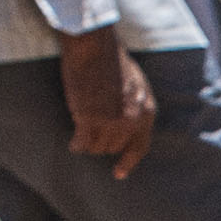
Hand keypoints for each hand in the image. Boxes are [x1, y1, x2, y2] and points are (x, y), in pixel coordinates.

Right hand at [56, 28, 156, 179]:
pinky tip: (73, 143)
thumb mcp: (136, 86)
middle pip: (115, 148)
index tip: (119, 173)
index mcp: (147, 112)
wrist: (95, 47)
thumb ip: (135, 107)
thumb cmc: (111, 60)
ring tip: (81, 134)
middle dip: (103, 144)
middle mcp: (132, 121)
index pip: (140, 146)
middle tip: (90, 136)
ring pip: (98, 147)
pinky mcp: (91, 120)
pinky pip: (82, 143)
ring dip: (89, 143)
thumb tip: (127, 126)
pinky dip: (77, 144)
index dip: (129, 161)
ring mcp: (112, 122)